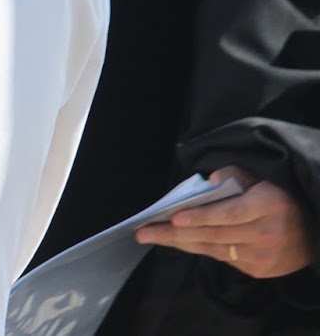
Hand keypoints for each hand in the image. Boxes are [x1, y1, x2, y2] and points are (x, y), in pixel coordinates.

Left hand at [136, 167, 315, 278]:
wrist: (314, 234)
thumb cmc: (279, 199)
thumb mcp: (263, 179)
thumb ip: (236, 175)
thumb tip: (211, 180)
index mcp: (269, 205)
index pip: (229, 213)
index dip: (201, 216)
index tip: (174, 218)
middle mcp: (267, 234)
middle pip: (214, 235)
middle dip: (175, 234)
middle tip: (144, 232)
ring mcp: (264, 256)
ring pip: (214, 249)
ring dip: (181, 243)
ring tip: (153, 237)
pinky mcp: (260, 271)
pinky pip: (224, 259)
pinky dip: (201, 249)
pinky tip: (180, 242)